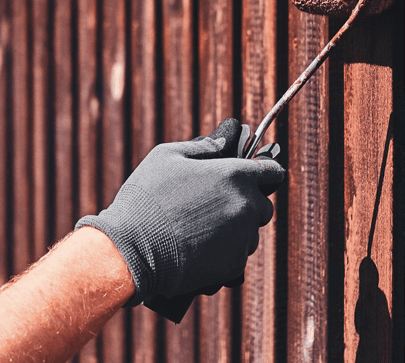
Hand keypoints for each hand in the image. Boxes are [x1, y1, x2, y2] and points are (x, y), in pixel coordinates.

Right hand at [74, 118, 284, 305]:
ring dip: (235, 230)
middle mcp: (245, 206)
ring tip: (201, 230)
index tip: (255, 176)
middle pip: (263, 205)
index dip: (264, 172)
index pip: (272, 171)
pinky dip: (224, 253)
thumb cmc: (146, 198)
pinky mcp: (233, 266)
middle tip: (215, 206)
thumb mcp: (167, 156)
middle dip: (246, 204)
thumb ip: (204, 146)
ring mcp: (242, 238)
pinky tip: (198, 248)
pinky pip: (238, 256)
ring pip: (250, 233)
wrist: (132, 251)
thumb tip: (227, 138)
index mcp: (234, 174)